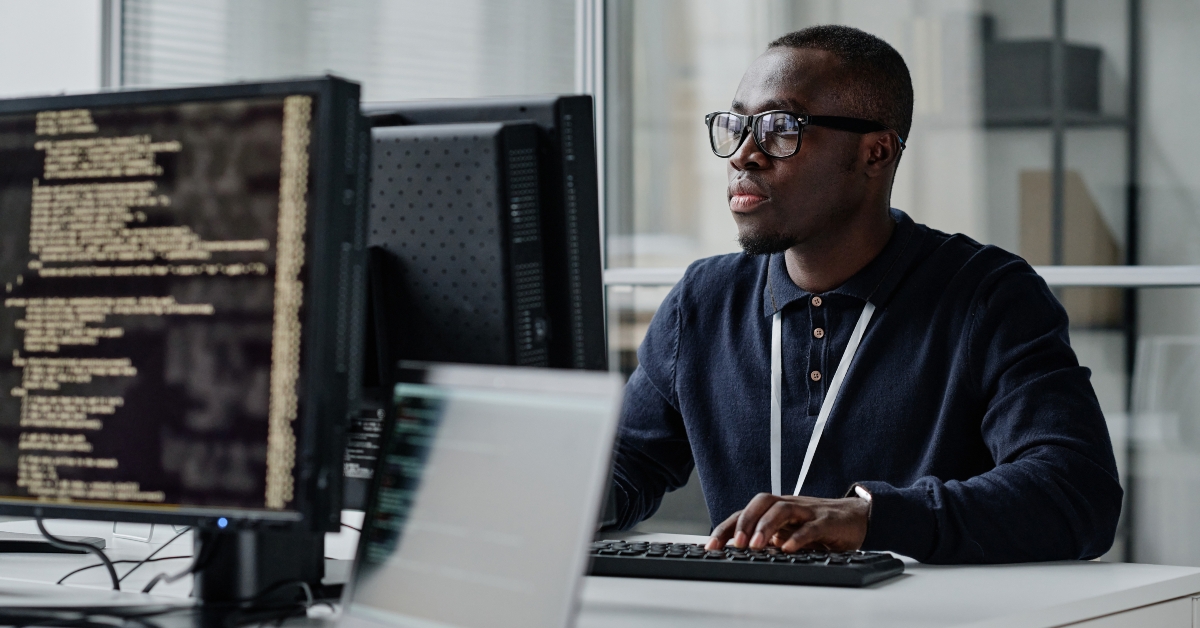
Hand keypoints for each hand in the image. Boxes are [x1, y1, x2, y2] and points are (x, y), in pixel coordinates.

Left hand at [704, 493, 868, 552]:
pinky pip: (811, 526)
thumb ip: (768, 540)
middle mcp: (789, 506)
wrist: (857, 516)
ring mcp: (808, 511)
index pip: (745, 513)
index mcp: (776, 510)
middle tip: (735, 544)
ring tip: (756, 546)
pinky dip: (799, 537)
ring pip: (783, 510)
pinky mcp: (827, 521)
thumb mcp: (789, 533)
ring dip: (766, 527)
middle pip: (761, 503)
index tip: (711, 547)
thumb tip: (739, 555)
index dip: (726, 528)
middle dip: (744, 522)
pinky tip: (788, 549)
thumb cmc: (818, 525)